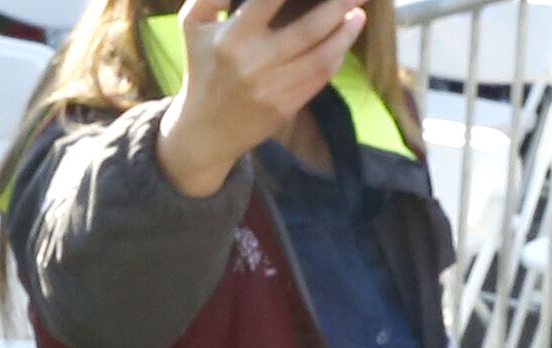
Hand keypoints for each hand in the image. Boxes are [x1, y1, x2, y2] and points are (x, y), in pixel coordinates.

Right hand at [158, 0, 365, 196]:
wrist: (205, 131)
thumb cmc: (202, 67)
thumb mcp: (192, 24)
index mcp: (232, 37)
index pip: (268, 0)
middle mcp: (255, 64)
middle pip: (309, 29)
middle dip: (338, 5)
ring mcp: (273, 89)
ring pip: (321, 58)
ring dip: (345, 34)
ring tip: (358, 13)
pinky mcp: (285, 108)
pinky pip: (318, 79)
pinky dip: (335, 57)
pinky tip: (343, 39)